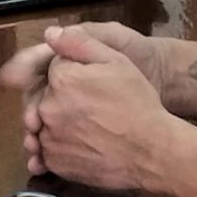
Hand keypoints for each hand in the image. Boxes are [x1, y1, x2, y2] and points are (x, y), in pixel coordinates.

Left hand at [14, 25, 179, 192]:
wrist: (152, 151)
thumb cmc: (137, 103)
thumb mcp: (116, 61)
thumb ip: (79, 43)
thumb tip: (50, 33)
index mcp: (60, 79)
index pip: (55, 70)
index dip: (74, 76)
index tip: (92, 87)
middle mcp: (47, 108)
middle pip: (46, 97)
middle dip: (63, 100)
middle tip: (93, 111)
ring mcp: (49, 138)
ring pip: (45, 125)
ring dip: (59, 125)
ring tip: (88, 130)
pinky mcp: (55, 163)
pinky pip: (49, 151)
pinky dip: (60, 148)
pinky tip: (83, 146)